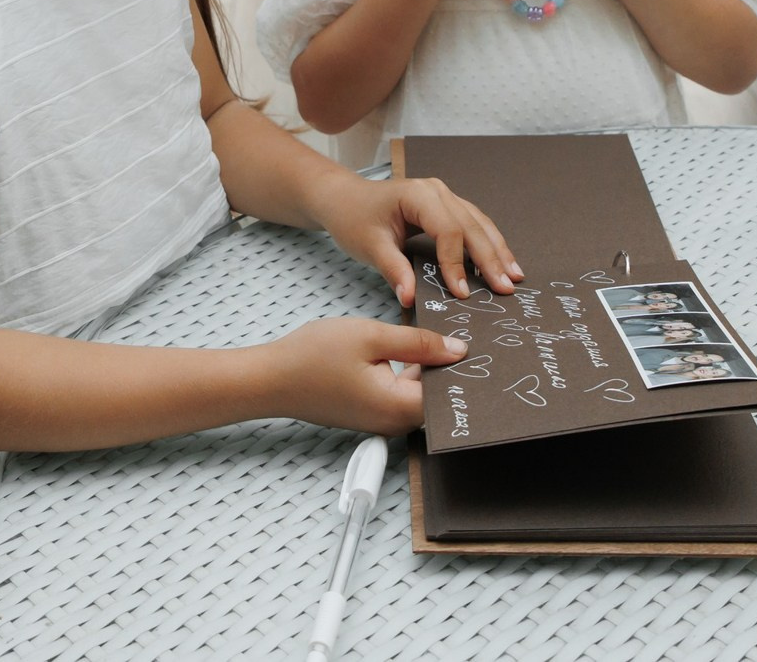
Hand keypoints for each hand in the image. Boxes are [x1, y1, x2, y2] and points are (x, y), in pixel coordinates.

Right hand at [264, 318, 468, 434]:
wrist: (270, 379)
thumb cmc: (312, 357)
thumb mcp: (370, 336)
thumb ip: (418, 342)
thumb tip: (459, 351)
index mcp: (399, 407)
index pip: (451, 395)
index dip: (469, 371)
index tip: (485, 347)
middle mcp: (395, 422)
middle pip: (439, 397)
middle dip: (453, 367)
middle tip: (469, 335)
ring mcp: (382, 421)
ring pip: (421, 394)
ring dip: (432, 369)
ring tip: (445, 337)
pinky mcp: (371, 413)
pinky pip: (403, 395)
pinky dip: (412, 374)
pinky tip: (414, 348)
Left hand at [316, 171, 520, 304]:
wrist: (343, 199)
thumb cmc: (353, 218)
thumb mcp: (369, 246)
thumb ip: (393, 271)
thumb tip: (410, 299)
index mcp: (418, 195)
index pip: (448, 231)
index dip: (457, 264)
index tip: (462, 294)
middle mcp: (437, 191)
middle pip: (472, 226)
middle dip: (491, 258)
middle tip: (506, 289)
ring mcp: (444, 196)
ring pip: (479, 223)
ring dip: (497, 250)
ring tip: (514, 277)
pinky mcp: (445, 207)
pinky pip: (472, 224)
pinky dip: (488, 244)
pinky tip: (500, 262)